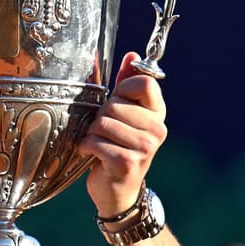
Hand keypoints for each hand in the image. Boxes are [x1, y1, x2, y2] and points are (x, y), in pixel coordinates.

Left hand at [78, 52, 166, 217]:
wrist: (117, 190)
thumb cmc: (117, 146)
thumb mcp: (122, 113)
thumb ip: (126, 84)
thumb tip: (133, 55)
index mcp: (158, 113)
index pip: (143, 82)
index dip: (121, 89)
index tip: (116, 102)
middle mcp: (157, 130)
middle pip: (115, 104)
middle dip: (100, 117)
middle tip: (103, 132)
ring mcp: (145, 148)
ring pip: (103, 123)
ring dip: (91, 134)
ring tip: (98, 143)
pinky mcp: (128, 163)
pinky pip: (95, 142)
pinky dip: (86, 148)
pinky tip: (92, 155)